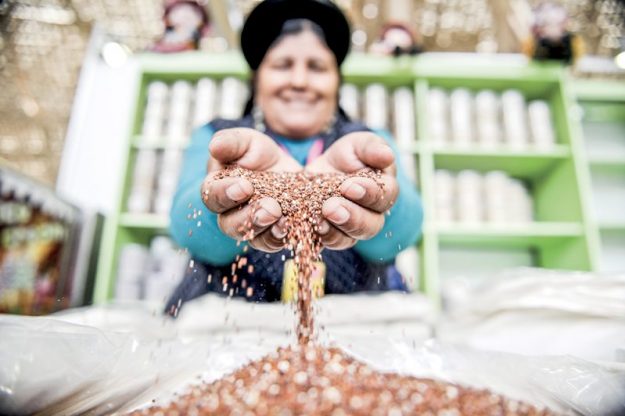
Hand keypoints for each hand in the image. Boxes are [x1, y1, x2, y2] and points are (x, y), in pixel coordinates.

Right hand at [201, 128, 301, 251]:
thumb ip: (231, 142)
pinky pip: (273, 243)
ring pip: (253, 238)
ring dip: (267, 230)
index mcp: (217, 189)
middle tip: (270, 207)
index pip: (212, 195)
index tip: (245, 186)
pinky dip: (283, 237)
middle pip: (230, 224)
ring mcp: (251, 228)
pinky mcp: (271, 236)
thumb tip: (214, 146)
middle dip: (249, 217)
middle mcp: (230, 214)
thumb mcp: (247, 141)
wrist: (286, 168)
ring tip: (282, 219)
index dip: (225, 193)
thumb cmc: (257, 153)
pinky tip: (292, 227)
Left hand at [306, 132, 398, 249]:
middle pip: (371, 224)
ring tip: (320, 219)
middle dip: (351, 216)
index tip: (349, 186)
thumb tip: (387, 155)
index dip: (369, 193)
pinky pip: (332, 243)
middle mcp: (373, 214)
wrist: (322, 171)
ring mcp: (354, 229)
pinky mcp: (334, 236)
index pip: (385, 195)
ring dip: (336, 230)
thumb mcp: (357, 145)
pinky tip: (312, 227)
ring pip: (351, 238)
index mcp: (384, 189)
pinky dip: (322, 237)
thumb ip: (371, 148)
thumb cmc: (348, 155)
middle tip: (331, 207)